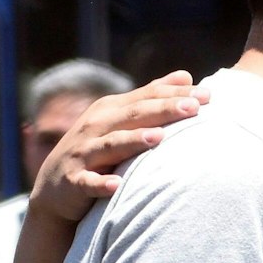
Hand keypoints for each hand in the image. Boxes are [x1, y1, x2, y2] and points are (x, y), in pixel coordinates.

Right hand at [27, 71, 207, 225]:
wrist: (55, 185)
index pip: (147, 97)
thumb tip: (186, 76)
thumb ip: (151, 98)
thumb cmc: (98, 149)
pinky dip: (100, 184)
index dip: (175, 94)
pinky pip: (88, 182)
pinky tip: (116, 186)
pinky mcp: (74, 181)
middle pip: (134, 115)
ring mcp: (84, 153)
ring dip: (133, 141)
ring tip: (158, 138)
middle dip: (163, 111)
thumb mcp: (121, 120)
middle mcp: (96, 126)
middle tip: (193, 108)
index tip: (207, 95)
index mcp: (111, 110)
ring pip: (111, 145)